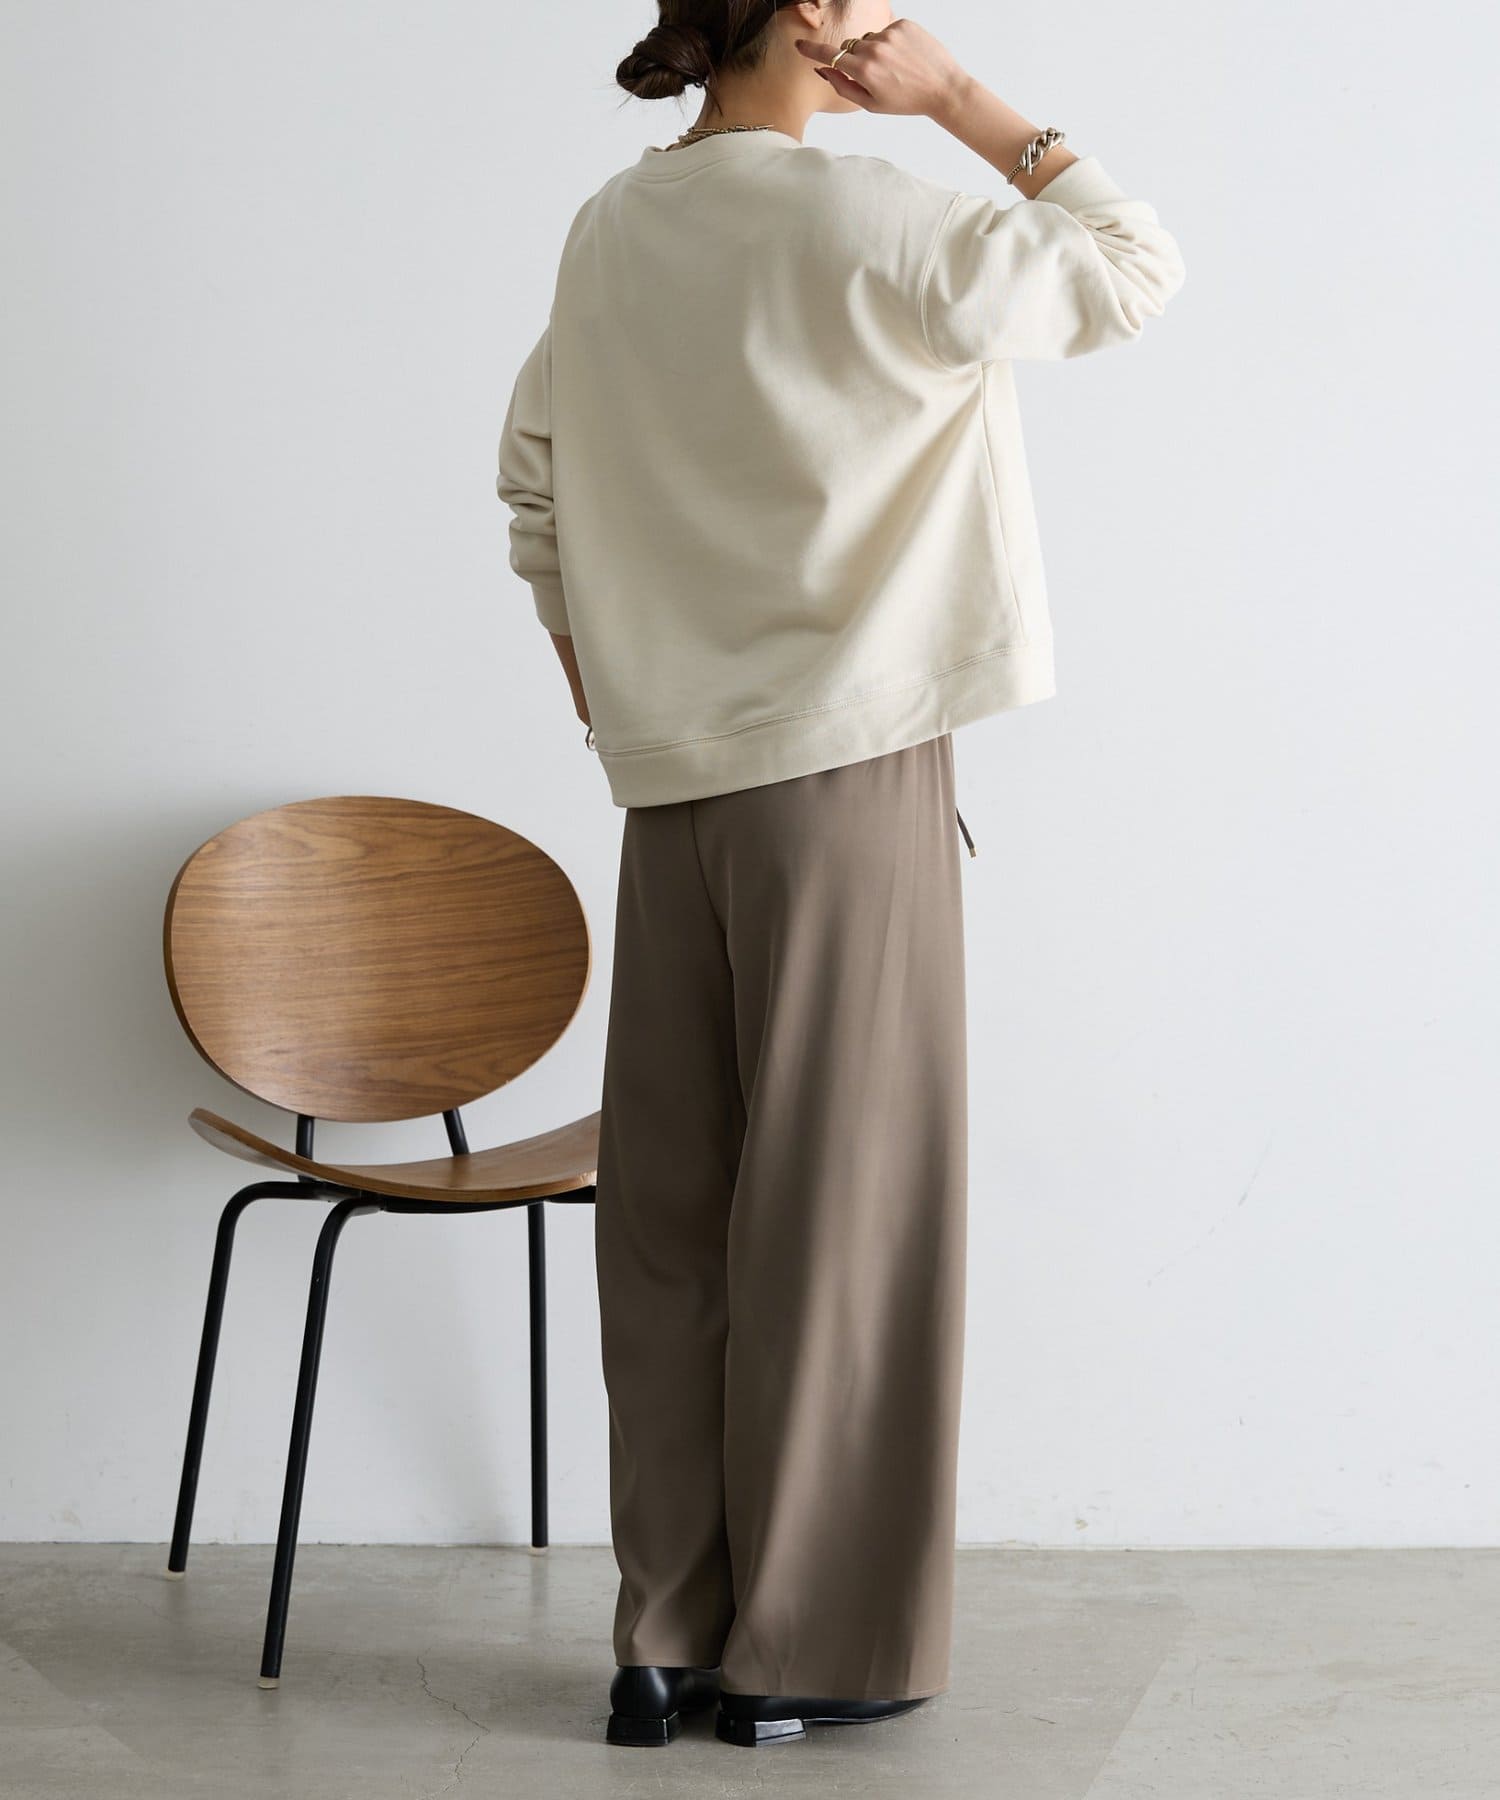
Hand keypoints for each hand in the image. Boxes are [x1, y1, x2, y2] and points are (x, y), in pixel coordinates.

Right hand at [794, 17, 970, 119]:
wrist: (943, 88)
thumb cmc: (908, 101)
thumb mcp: (872, 104)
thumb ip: (844, 87)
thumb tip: (825, 71)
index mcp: (865, 71)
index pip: (830, 56)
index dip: (812, 51)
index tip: (800, 46)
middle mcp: (874, 48)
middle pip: (850, 47)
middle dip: (855, 59)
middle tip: (875, 75)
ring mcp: (889, 33)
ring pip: (868, 38)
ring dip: (874, 50)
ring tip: (894, 67)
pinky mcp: (903, 24)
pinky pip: (886, 30)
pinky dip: (890, 42)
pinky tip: (904, 56)